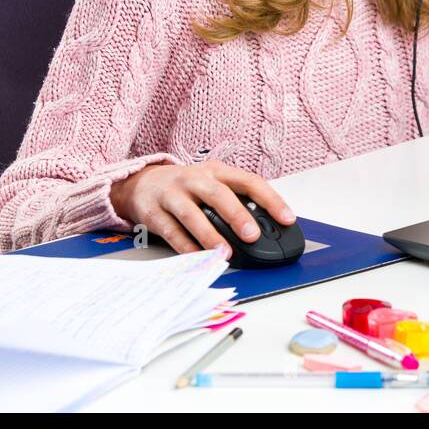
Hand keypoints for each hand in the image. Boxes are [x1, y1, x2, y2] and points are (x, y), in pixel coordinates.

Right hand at [109, 159, 296, 255]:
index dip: (270, 199)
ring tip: (224, 252)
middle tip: (252, 235)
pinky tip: (198, 257)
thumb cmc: (186, 187)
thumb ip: (235, 201)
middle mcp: (195, 179)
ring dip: (209, 235)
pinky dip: (185, 247)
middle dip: (237, 215)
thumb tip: (266, 227)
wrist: (141, 183)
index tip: (287, 218)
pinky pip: (171, 232)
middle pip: (218, 194)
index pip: (249, 181)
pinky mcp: (154, 213)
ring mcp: (173, 195)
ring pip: (192, 214)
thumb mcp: (213, 183)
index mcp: (217, 171)